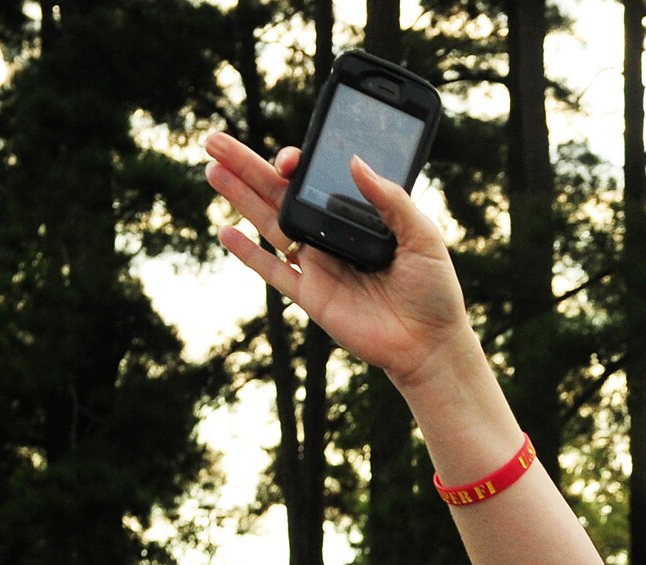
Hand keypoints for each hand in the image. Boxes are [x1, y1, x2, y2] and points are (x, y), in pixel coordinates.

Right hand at [203, 132, 473, 384]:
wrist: (430, 344)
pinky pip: (273, 271)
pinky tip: (225, 231)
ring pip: (269, 223)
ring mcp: (318, 264)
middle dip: (248, 166)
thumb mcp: (423, 237)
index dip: (298, 164)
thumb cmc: (434, 290)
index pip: (317, 180)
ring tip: (212, 169)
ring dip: (239, 196)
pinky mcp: (310, 295)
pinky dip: (248, 253)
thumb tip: (354, 161)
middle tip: (215, 139)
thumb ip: (391, 200)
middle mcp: (332, 235)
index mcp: (358, 216)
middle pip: (280, 194)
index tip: (290, 158)